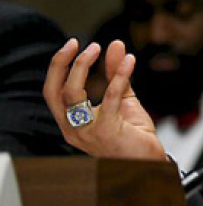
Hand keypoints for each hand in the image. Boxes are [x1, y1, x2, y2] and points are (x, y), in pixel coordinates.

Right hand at [43, 38, 166, 159]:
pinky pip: (110, 97)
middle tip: (80, 43)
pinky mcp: (106, 131)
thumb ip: (115, 73)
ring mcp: (87, 131)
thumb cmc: (132, 134)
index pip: (52, 91)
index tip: (72, 44)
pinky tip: (129, 61)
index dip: (59, 66)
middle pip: (54, 92)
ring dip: (83, 66)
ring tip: (101, 48)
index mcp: (71, 121)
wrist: (148, 161)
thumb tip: (114, 45)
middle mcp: (73, 128)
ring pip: (72, 94)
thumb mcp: (122, 98)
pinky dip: (119, 75)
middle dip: (63, 63)